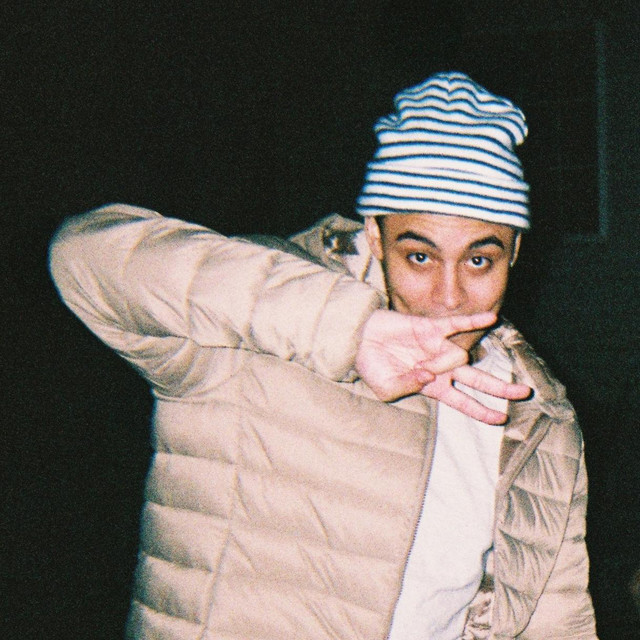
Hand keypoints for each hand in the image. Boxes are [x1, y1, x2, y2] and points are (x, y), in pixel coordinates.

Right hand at [355, 309, 530, 423]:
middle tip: (524, 392)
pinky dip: (473, 322)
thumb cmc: (371, 367)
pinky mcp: (432, 328)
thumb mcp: (386, 388)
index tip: (501, 418)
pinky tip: (491, 317)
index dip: (482, 410)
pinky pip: (457, 324)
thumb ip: (407, 386)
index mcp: (432, 387)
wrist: (360, 341)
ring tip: (419, 362)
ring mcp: (438, 347)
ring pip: (459, 357)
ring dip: (442, 362)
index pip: (462, 401)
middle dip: (501, 388)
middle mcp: (441, 368)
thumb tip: (428, 375)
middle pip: (478, 379)